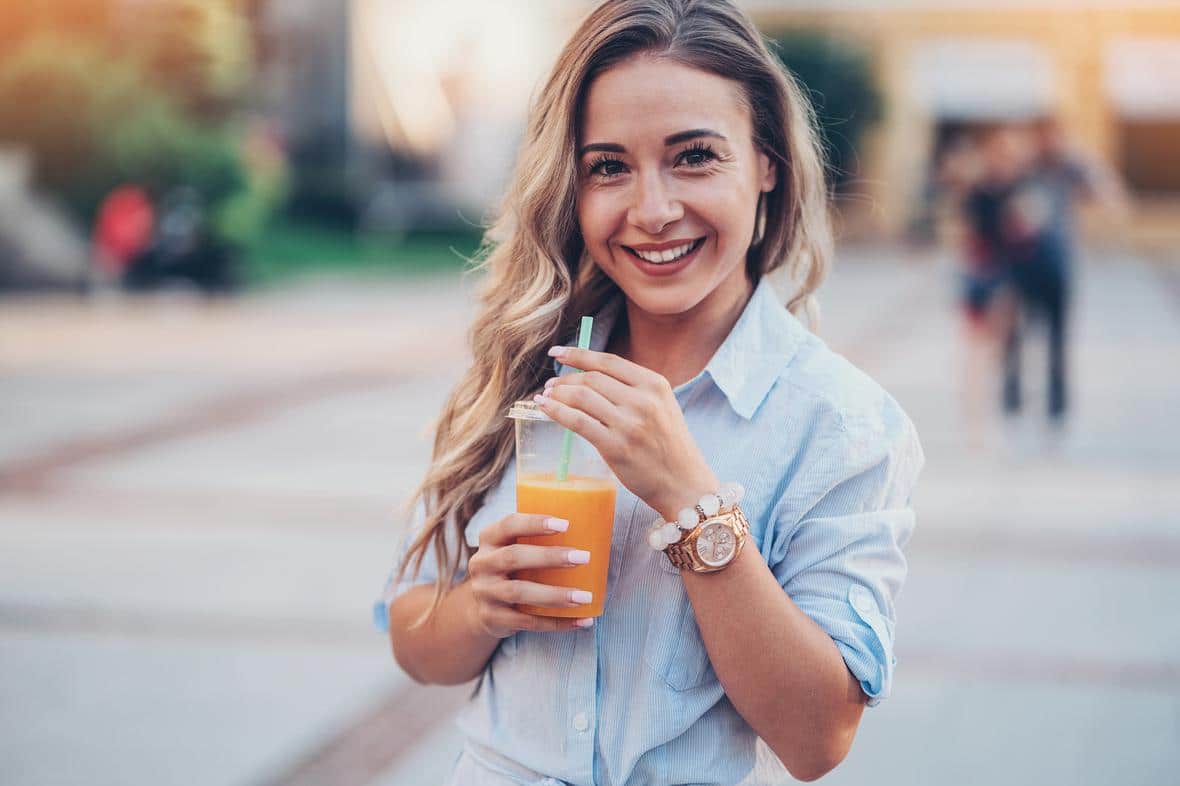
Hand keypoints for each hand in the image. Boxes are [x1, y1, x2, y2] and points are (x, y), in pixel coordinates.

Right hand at [466, 512, 596, 638]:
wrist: (481, 606)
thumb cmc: (512, 568)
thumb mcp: (514, 547)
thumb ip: (537, 538)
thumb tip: (593, 527)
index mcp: (489, 539)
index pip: (509, 525)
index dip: (535, 523)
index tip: (565, 524)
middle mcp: (482, 564)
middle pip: (513, 557)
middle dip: (550, 557)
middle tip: (583, 558)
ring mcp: (485, 593)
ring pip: (519, 592)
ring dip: (555, 595)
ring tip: (585, 597)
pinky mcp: (491, 618)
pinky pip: (526, 621)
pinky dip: (556, 622)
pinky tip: (581, 620)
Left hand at [535, 347, 717, 517]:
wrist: (684, 484)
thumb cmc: (669, 446)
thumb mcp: (661, 407)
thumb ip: (633, 390)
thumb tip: (589, 377)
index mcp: (655, 385)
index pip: (608, 361)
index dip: (578, 355)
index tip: (557, 353)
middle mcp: (643, 400)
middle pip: (591, 378)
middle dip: (565, 379)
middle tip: (550, 386)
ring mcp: (629, 424)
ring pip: (581, 397)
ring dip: (558, 394)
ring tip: (546, 396)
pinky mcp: (616, 447)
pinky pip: (578, 422)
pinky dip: (556, 411)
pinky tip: (545, 407)